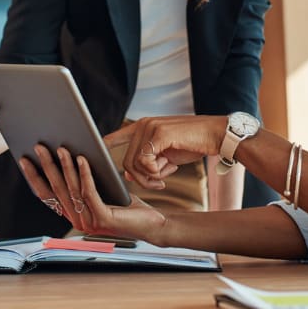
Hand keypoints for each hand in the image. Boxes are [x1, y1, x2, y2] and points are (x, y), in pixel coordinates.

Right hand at [19, 144, 165, 240]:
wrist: (152, 224)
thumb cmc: (126, 205)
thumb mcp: (101, 191)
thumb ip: (84, 181)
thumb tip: (70, 154)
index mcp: (73, 214)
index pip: (47, 195)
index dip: (35, 177)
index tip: (25, 160)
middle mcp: (77, 220)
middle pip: (56, 189)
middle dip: (46, 166)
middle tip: (39, 147)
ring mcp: (89, 221)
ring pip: (72, 188)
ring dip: (65, 165)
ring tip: (61, 148)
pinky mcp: (103, 218)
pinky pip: (89, 191)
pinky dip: (84, 173)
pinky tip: (82, 158)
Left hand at [108, 115, 225, 189]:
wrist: (215, 135)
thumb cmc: (192, 144)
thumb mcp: (167, 156)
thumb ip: (148, 162)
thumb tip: (127, 174)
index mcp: (143, 127)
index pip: (116, 136)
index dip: (104, 146)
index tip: (92, 153)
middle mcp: (143, 124)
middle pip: (126, 160)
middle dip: (139, 178)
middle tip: (157, 183)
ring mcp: (150, 127)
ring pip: (134, 163)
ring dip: (149, 177)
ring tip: (164, 177)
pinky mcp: (158, 133)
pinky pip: (145, 161)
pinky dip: (155, 172)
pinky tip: (169, 171)